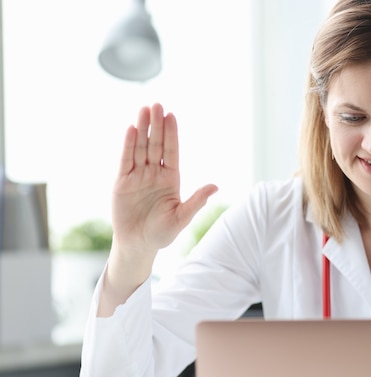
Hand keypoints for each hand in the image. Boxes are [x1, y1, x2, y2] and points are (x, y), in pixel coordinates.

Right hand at [112, 103, 217, 256]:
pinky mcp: (122, 182)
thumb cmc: (162, 234)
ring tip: (143, 109)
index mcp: (171, 179)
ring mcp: (138, 176)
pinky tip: (131, 129)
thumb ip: (196, 201)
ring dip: (142, 129)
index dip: (171, 134)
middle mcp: (155, 174)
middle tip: (157, 104)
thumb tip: (215, 186)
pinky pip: (125, 160)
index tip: (172, 115)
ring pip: (140, 148)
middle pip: (156, 144)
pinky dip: (128, 145)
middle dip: (157, 125)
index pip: (171, 151)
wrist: (138, 245)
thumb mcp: (181, 218)